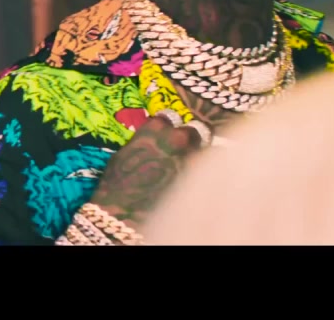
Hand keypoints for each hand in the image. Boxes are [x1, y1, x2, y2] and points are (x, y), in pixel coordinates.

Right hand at [88, 112, 204, 228]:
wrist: (124, 215)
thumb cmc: (116, 188)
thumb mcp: (123, 156)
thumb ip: (144, 143)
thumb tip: (155, 144)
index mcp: (155, 129)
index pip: (171, 117)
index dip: (170, 127)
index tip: (168, 136)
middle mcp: (179, 139)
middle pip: (199, 130)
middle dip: (194, 140)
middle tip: (188, 154)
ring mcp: (195, 160)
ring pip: (214, 151)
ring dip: (205, 159)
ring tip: (195, 173)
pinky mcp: (206, 182)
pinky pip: (217, 175)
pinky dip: (211, 179)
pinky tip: (199, 189)